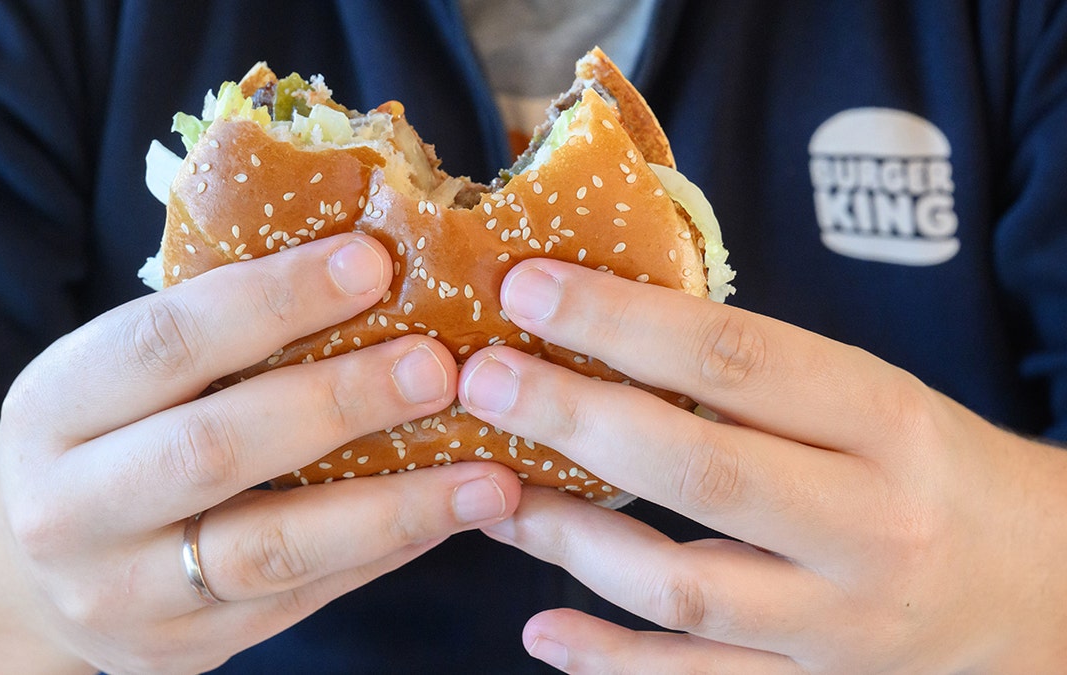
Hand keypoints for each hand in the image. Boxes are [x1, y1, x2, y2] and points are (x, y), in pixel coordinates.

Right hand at [0, 233, 516, 673]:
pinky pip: (301, 600)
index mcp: (54, 405)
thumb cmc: (105, 435)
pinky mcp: (182, 647)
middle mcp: (70, 507)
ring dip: (392, 507)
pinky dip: (383, 554)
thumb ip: (215, 333)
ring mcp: (124, 593)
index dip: (274, 299)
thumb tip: (373, 265)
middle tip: (441, 368)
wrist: (27, 566)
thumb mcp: (119, 373)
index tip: (373, 261)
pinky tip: (447, 516)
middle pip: (218, 449)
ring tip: (487, 476)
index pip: (167, 340)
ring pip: (272, 550)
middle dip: (340, 402)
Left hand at [459, 259, 1066, 672]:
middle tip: (482, 377)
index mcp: (885, 419)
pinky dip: (611, 661)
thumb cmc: (927, 465)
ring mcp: (842, 622)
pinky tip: (540, 630)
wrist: (1039, 583)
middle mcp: (871, 522)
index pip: (736, 358)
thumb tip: (599, 321)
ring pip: (684, 586)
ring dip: (571, 541)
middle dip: (575, 417)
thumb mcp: (869, 395)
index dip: (621, 319)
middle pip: (700, 470)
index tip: (529, 286)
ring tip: (493, 495)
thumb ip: (753, 371)